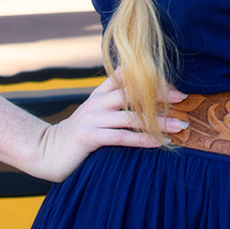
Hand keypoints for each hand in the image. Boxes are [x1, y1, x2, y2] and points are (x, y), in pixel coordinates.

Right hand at [32, 77, 188, 182]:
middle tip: (183, 98)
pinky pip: (122, 137)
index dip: (150, 77)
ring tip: (181, 126)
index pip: (126, 76)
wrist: (46, 153)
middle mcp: (97, 102)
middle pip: (134, 93)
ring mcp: (93, 118)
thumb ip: (112, 103)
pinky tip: (160, 143)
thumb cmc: (77, 136)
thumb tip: (141, 100)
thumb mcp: (93, 114)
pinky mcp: (89, 137)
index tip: (173, 84)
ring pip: (132, 116)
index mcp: (99, 94)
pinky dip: (144, 139)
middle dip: (161, 95)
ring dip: (160, 121)